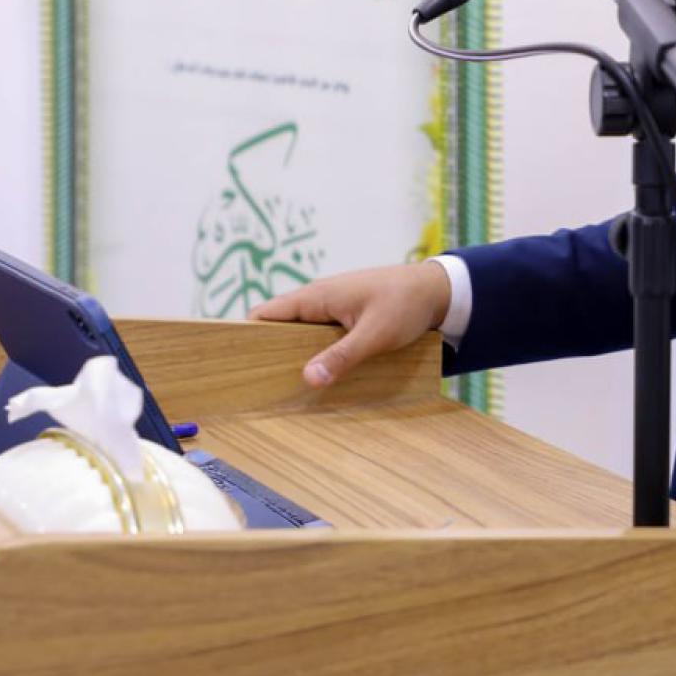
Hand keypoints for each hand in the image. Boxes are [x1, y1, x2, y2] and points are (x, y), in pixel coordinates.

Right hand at [249, 262, 451, 387]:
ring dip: (295, 354)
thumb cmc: (406, 304)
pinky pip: (318, 335)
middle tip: (262, 386)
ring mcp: (331, 307)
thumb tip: (308, 379)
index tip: (238, 365)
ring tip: (286, 387)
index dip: (247, 336)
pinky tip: (319, 374)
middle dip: (269, 351)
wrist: (437, 289)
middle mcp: (318, 299)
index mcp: (316, 296)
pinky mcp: (345, 316)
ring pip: (300, 333)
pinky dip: (315, 351)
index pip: (265, 314)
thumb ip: (342, 356)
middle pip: (279, 327)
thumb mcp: (375, 335)